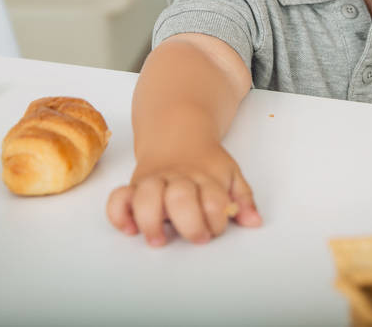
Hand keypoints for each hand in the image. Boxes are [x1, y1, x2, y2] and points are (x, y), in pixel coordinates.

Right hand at [106, 142, 261, 246]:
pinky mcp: (134, 186)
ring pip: (145, 197)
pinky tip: (130, 229)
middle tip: (197, 238)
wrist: (178, 133)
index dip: (217, 219)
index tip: (216, 228)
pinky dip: (118, 214)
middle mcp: (178, 178)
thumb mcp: (231, 174)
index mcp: (205, 177)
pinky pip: (118, 198)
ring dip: (150, 220)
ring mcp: (154, 181)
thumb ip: (243, 199)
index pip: (213, 200)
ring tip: (158, 238)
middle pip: (180, 198)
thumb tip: (254, 222)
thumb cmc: (207, 162)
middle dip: (189, 223)